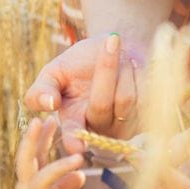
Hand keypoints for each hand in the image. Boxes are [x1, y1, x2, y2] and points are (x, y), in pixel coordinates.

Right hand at [0, 117, 89, 188]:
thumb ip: (63, 188)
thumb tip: (79, 174)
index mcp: (27, 183)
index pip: (33, 155)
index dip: (39, 136)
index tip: (47, 117)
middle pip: (26, 160)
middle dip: (34, 139)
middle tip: (46, 120)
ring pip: (41, 181)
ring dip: (59, 167)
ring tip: (79, 159)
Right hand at [25, 34, 143, 152]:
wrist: (119, 47)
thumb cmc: (80, 62)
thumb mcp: (54, 71)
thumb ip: (41, 89)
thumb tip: (49, 104)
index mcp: (73, 119)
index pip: (72, 134)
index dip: (73, 140)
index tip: (77, 148)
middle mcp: (99, 128)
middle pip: (101, 105)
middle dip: (106, 68)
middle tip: (111, 40)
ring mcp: (125, 126)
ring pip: (126, 98)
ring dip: (124, 68)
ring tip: (122, 56)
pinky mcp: (148, 118)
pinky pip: (147, 95)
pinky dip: (141, 73)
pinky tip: (136, 68)